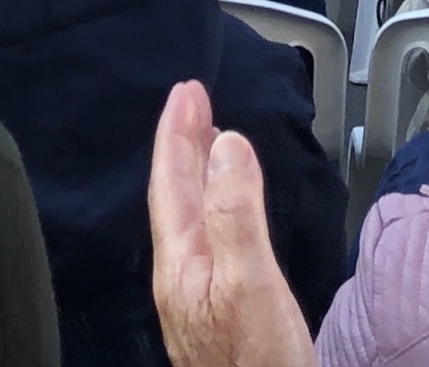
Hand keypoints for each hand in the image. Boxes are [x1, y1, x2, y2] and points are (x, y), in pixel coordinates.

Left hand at [147, 79, 314, 366]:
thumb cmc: (257, 364)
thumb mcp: (249, 281)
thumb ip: (236, 212)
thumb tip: (226, 142)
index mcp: (181, 262)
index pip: (171, 180)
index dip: (178, 131)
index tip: (186, 90)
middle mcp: (182, 276)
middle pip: (176, 195)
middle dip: (184, 144)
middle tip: (193, 99)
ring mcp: (197, 297)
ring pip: (191, 217)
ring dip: (197, 173)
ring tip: (207, 140)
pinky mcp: (218, 314)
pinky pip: (207, 239)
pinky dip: (214, 208)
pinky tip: (227, 212)